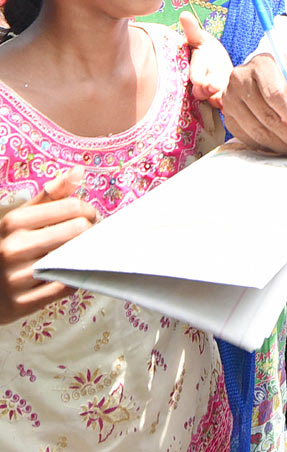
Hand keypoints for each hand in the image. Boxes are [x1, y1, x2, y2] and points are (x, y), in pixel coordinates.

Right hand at [0, 166, 97, 322]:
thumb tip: (79, 171)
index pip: (71, 207)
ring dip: (84, 253)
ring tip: (82, 250)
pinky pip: (64, 288)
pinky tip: (71, 271)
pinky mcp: (21, 304)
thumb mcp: (20, 217)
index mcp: (14, 222)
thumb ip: (50, 195)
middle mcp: (14, 248)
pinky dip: (73, 278)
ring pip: (72, 259)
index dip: (87, 210)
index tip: (88, 215)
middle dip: (89, 231)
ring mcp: (17, 278)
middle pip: (77, 231)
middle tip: (88, 234)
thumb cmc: (5, 246)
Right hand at [180, 11, 232, 109]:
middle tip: (219, 89)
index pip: (195, 76)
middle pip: (203, 92)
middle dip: (210, 91)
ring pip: (214, 100)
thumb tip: (184, 14)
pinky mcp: (223, 100)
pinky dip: (230, 104)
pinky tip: (240, 100)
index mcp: (195, 70)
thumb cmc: (208, 51)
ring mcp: (212, 94)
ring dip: (222, 99)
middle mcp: (201, 84)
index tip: (205, 82)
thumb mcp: (201, 39)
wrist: (217, 65)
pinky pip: (225, 105)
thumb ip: (193, 30)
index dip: (199, 80)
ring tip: (229, 96)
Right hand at [222, 53, 286, 155]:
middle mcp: (240, 78)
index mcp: (262, 64)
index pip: (276, 94)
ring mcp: (230, 99)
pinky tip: (284, 147)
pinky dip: (269, 147)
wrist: (272, 81)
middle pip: (266, 115)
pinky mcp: (228, 117)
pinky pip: (248, 139)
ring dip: (282, 146)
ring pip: (257, 131)